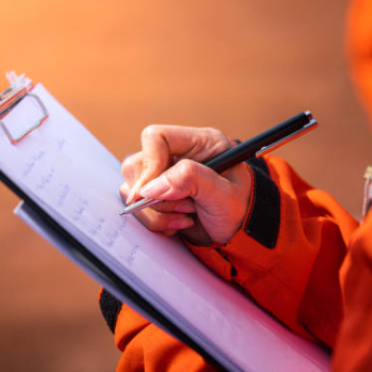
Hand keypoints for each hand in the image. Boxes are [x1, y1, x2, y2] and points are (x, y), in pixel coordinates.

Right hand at [120, 125, 251, 244]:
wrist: (239, 234)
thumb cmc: (239, 210)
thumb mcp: (223, 194)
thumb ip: (190, 180)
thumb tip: (150, 187)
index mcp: (199, 142)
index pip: (156, 138)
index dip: (150, 164)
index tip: (154, 192)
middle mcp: (178, 155)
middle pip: (137, 165)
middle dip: (158, 195)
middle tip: (187, 207)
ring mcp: (165, 176)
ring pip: (132, 189)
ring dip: (158, 211)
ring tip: (187, 217)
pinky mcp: (157, 195)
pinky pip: (137, 207)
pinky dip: (156, 220)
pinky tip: (179, 223)